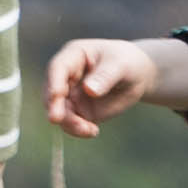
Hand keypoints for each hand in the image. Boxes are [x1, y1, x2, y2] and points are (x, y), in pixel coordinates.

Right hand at [42, 37, 162, 138]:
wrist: (135, 75)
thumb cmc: (126, 62)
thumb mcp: (121, 65)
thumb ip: (105, 76)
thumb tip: (89, 90)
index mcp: (73, 56)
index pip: (58, 68)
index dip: (54, 81)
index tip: (56, 96)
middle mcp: (66, 76)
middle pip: (51, 92)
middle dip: (54, 107)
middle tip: (58, 120)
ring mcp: (71, 95)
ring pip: (60, 112)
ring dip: (69, 123)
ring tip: (90, 130)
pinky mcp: (79, 111)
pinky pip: (71, 124)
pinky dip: (78, 130)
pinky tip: (93, 131)